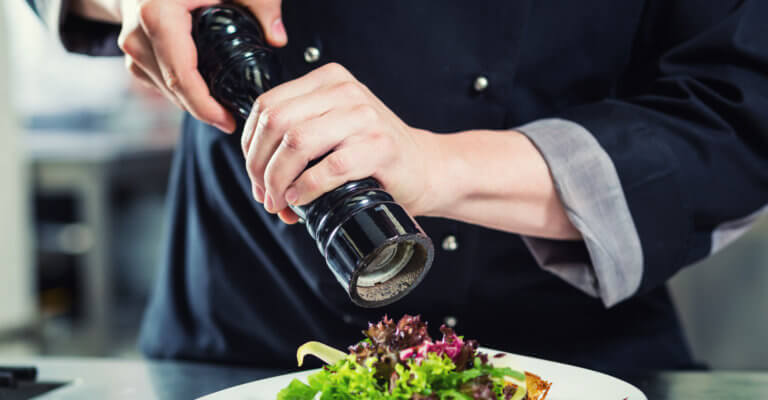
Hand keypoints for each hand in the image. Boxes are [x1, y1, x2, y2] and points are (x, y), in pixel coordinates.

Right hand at [109, 0, 286, 131]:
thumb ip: (261, 4)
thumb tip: (279, 39)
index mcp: (158, 15)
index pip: (182, 75)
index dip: (206, 107)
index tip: (229, 122)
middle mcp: (138, 34)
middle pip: (173, 88)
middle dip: (203, 110)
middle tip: (232, 121)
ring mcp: (132, 45)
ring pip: (164, 88)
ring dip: (192, 102)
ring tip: (222, 109)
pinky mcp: (133, 52)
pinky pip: (158, 81)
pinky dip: (180, 90)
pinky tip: (203, 91)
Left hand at [242, 63, 438, 223]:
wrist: (426, 167)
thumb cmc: (375, 154)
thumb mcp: (334, 128)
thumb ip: (297, 136)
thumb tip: (258, 178)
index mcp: (327, 80)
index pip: (266, 106)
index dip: (250, 146)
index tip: (255, 175)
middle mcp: (344, 91)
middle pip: (276, 123)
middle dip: (260, 167)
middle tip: (266, 195)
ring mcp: (364, 116)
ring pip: (296, 143)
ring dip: (279, 180)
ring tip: (281, 202)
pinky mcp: (379, 146)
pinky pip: (329, 167)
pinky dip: (307, 188)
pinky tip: (302, 199)